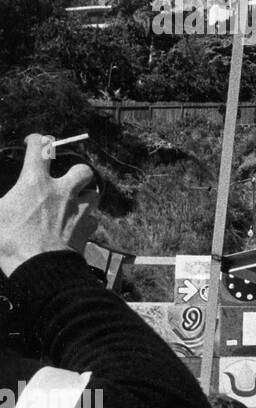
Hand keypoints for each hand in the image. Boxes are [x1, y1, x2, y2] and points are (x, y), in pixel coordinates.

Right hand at [0, 134, 97, 275]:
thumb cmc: (10, 240)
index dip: (37, 140)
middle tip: (66, 179)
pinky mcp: (87, 229)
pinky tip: (77, 226)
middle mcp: (62, 192)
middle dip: (76, 171)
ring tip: (74, 202)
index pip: (40, 149)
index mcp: (36, 183)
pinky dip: (86, 221)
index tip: (34, 141)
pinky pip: (93, 220)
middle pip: (82, 170)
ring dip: (85, 195)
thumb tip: (0, 202)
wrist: (39, 267)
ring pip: (93, 194)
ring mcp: (78, 210)